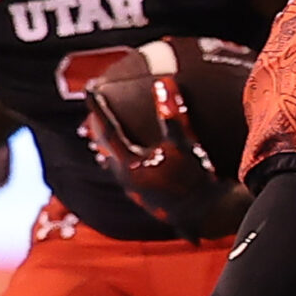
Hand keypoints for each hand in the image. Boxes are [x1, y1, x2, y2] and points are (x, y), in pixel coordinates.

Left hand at [85, 75, 232, 236]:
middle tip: (95, 104)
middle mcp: (126, 177)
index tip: (91, 89)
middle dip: (99, 123)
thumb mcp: (184, 142)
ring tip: (108, 124)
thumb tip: (163, 82)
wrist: (204, 213)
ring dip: (110, 140)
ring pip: (114, 158)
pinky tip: (133, 149)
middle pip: (105, 144)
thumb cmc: (194, 178)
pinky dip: (123, 152)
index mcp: (130, 163)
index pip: (108, 129)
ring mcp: (133, 188)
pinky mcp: (143, 194)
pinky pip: (125, 168)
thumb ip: (171, 113)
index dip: (99, 108)